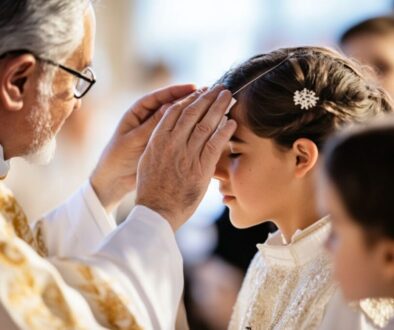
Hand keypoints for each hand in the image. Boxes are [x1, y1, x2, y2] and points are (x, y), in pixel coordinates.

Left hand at [90, 84, 195, 212]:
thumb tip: (170, 107)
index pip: (159, 97)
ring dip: (190, 114)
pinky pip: (176, 134)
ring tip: (208, 109)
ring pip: (175, 119)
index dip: (176, 91)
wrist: (113, 179)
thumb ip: (152, 125)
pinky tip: (201, 129)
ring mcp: (155, 131)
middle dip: (187, 99)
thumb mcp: (135, 140)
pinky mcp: (160, 143)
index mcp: (137, 112)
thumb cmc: (118, 157)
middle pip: (170, 104)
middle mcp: (147, 118)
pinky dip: (187, 130)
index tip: (193, 88)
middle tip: (206, 95)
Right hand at [135, 85, 236, 230]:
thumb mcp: (147, 160)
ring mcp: (186, 155)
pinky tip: (232, 121)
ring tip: (228, 96)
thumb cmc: (151, 188)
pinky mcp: (200, 168)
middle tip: (220, 87)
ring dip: (218, 108)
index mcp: (157, 140)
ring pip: (204, 125)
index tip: (201, 91)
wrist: (156, 211)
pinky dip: (224, 131)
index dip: (190, 98)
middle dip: (208, 97)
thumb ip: (159, 143)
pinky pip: (214, 145)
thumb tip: (169, 131)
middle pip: (192, 113)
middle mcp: (172, 143)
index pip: (175, 111)